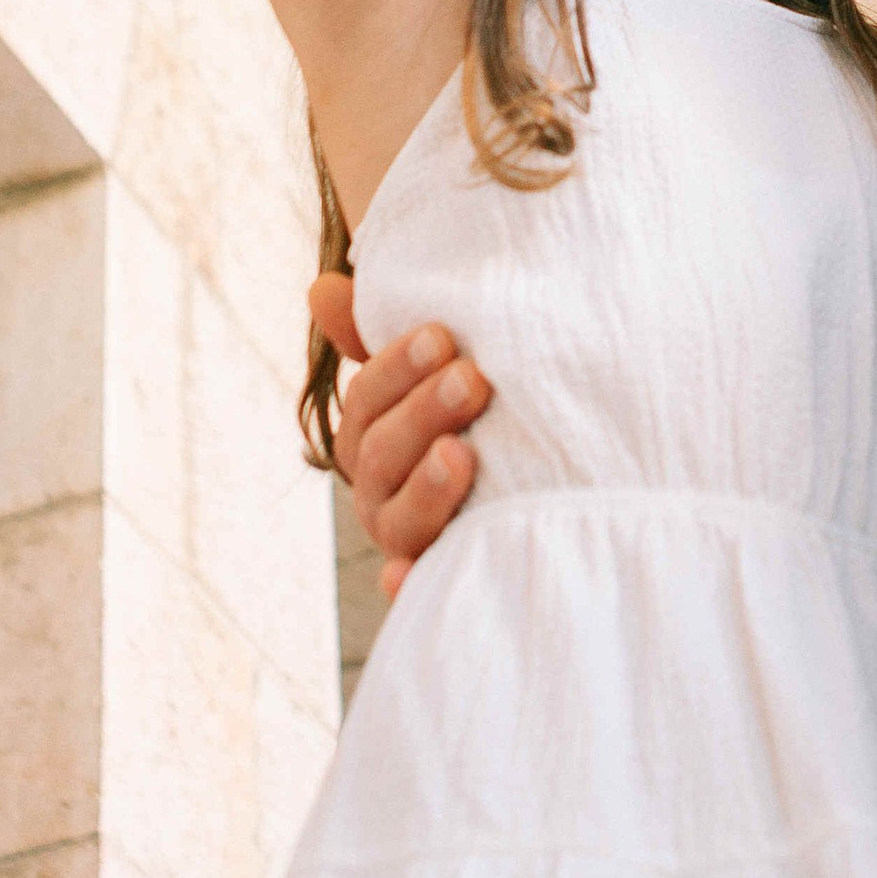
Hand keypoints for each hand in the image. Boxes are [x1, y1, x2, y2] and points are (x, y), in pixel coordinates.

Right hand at [310, 274, 488, 594]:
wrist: (555, 475)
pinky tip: (407, 576)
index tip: (442, 336)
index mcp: (377, 436)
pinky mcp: (446, 576)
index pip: (368, 401)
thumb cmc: (486, 406)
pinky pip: (418, 588)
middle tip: (472, 380)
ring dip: (424, 488)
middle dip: (423, 414)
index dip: (397, 367)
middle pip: (382, 456)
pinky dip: (407, 583)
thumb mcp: (445, 366)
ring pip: (397, 519)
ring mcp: (411, 539)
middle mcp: (384, 491)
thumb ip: (387, 332)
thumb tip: (321, 289)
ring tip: (463, 453)